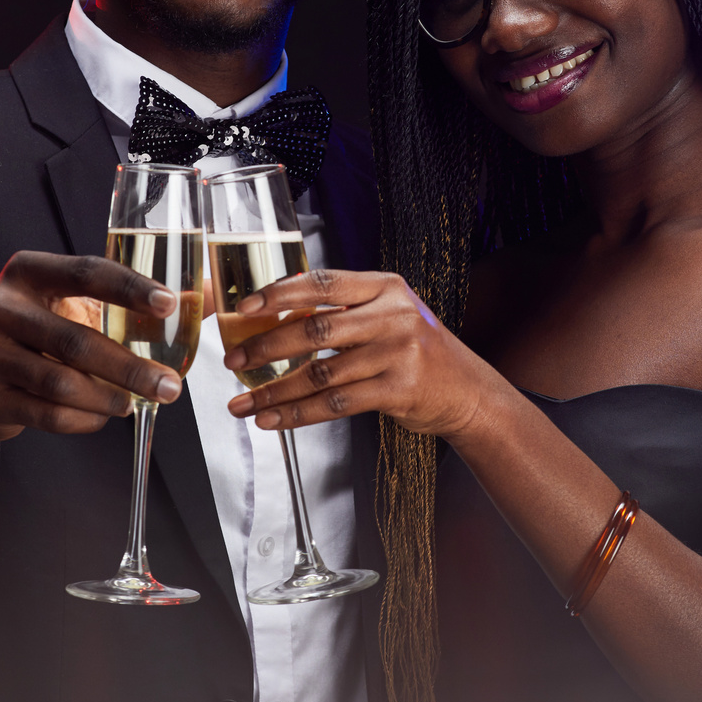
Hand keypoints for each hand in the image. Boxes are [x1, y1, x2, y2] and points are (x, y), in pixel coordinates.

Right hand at [0, 251, 184, 504]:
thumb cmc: (37, 337)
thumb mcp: (69, 308)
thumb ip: (124, 305)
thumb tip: (203, 301)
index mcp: (26, 271)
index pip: (85, 271)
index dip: (129, 288)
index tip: (170, 305)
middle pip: (74, 338)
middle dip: (130, 366)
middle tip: (170, 385)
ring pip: (60, 382)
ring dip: (107, 397)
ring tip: (134, 403)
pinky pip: (46, 413)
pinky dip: (83, 419)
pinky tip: (101, 416)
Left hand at [221, 269, 503, 436]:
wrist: (467, 390)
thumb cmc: (418, 350)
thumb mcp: (390, 313)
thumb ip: (345, 309)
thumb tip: (276, 315)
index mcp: (385, 287)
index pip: (322, 283)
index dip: (279, 294)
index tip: (245, 308)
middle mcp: (393, 315)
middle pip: (315, 329)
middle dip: (266, 347)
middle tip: (234, 361)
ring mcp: (397, 353)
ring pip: (320, 374)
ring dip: (274, 391)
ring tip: (243, 402)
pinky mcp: (397, 390)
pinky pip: (335, 404)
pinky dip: (298, 414)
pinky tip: (273, 419)